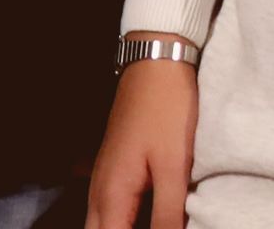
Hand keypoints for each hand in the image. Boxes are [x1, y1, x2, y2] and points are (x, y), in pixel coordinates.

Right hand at [88, 54, 199, 228]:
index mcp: (111, 196)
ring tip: (149, 226)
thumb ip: (169, 215)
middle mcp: (99, 192)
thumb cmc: (167, 110)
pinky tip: (143, 222)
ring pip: (100, 227)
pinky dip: (120, 225)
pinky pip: (109, 213)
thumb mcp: (174, 166)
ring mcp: (103, 180)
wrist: (157, 62)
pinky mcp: (114, 170)